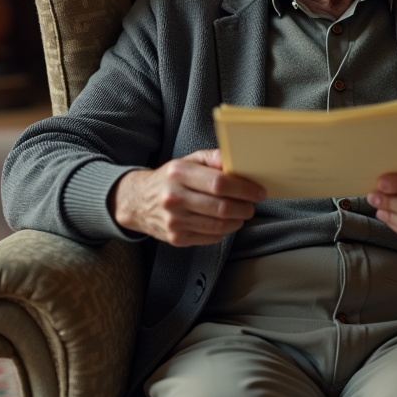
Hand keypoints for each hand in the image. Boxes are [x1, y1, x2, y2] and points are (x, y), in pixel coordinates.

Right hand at [109, 149, 264, 246]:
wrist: (138, 202)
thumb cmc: (169, 179)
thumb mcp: (188, 161)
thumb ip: (213, 158)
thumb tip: (237, 161)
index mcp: (179, 173)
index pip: (219, 183)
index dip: (244, 189)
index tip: (258, 192)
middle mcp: (174, 198)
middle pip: (222, 207)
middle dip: (245, 207)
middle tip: (252, 205)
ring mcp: (174, 220)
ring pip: (219, 225)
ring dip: (237, 221)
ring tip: (241, 213)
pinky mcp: (176, 238)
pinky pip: (210, 237)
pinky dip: (223, 231)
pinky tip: (223, 222)